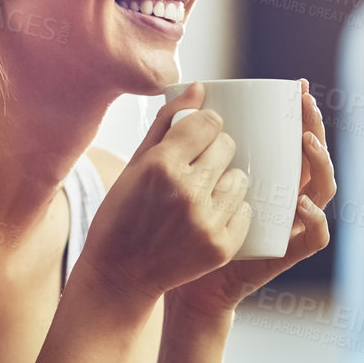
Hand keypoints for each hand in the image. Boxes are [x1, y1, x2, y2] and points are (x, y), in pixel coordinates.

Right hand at [79, 82, 252, 306]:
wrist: (119, 274)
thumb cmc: (121, 214)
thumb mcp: (133, 165)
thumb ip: (166, 123)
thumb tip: (200, 88)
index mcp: (160, 165)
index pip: (208, 122)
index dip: (206, 126)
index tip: (199, 135)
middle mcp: (186, 191)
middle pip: (227, 146)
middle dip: (215, 151)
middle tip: (197, 168)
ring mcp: (206, 221)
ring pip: (239, 178)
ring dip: (225, 182)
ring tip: (201, 196)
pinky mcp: (221, 246)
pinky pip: (244, 211)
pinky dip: (230, 212)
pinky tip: (206, 219)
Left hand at [168, 79, 336, 320]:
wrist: (185, 282)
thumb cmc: (183, 227)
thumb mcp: (186, 175)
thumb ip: (190, 137)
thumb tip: (194, 87)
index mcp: (268, 175)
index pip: (293, 139)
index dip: (301, 113)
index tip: (295, 88)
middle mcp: (286, 196)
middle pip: (314, 157)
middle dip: (316, 127)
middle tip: (305, 104)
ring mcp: (291, 223)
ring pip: (323, 190)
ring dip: (320, 164)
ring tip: (304, 142)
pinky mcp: (288, 252)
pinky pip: (316, 237)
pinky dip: (316, 220)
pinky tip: (301, 204)